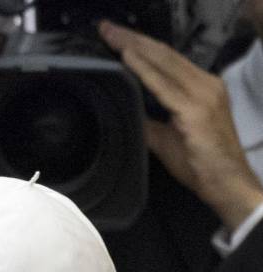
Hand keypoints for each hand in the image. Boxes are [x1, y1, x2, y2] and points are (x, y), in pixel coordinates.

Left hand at [99, 19, 262, 232]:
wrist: (225, 182)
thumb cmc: (200, 163)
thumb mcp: (166, 137)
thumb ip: (148, 121)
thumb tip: (125, 113)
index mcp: (200, 87)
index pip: (167, 60)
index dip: (141, 46)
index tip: (117, 37)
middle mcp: (204, 83)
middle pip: (164, 54)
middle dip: (133, 39)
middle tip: (106, 28)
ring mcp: (202, 94)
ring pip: (163, 62)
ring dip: (134, 47)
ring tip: (112, 36)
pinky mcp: (195, 109)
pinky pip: (163, 85)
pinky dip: (144, 70)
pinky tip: (127, 58)